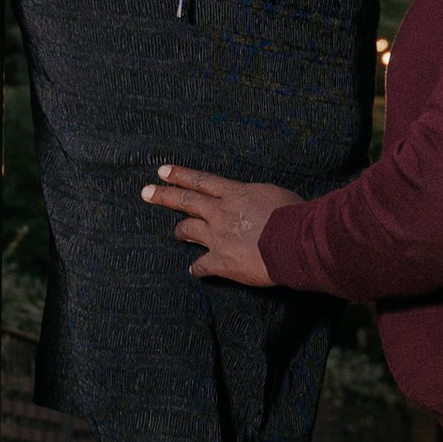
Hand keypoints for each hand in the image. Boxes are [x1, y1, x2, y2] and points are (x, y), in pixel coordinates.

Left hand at [143, 164, 289, 285]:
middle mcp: (220, 212)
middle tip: (146, 192)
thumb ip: (253, 196)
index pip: (201, 180)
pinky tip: (194, 271)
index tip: (162, 171)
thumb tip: (250, 200)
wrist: (296, 241)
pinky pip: (201, 266)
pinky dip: (197, 268)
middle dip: (164, 195)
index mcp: (234, 193)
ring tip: (177, 233)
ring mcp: (218, 237)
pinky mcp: (222, 262)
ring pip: (188, 231)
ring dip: (180, 231)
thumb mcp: (271, 193)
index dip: (180, 175)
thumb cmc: (293, 214)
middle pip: (186, 201)